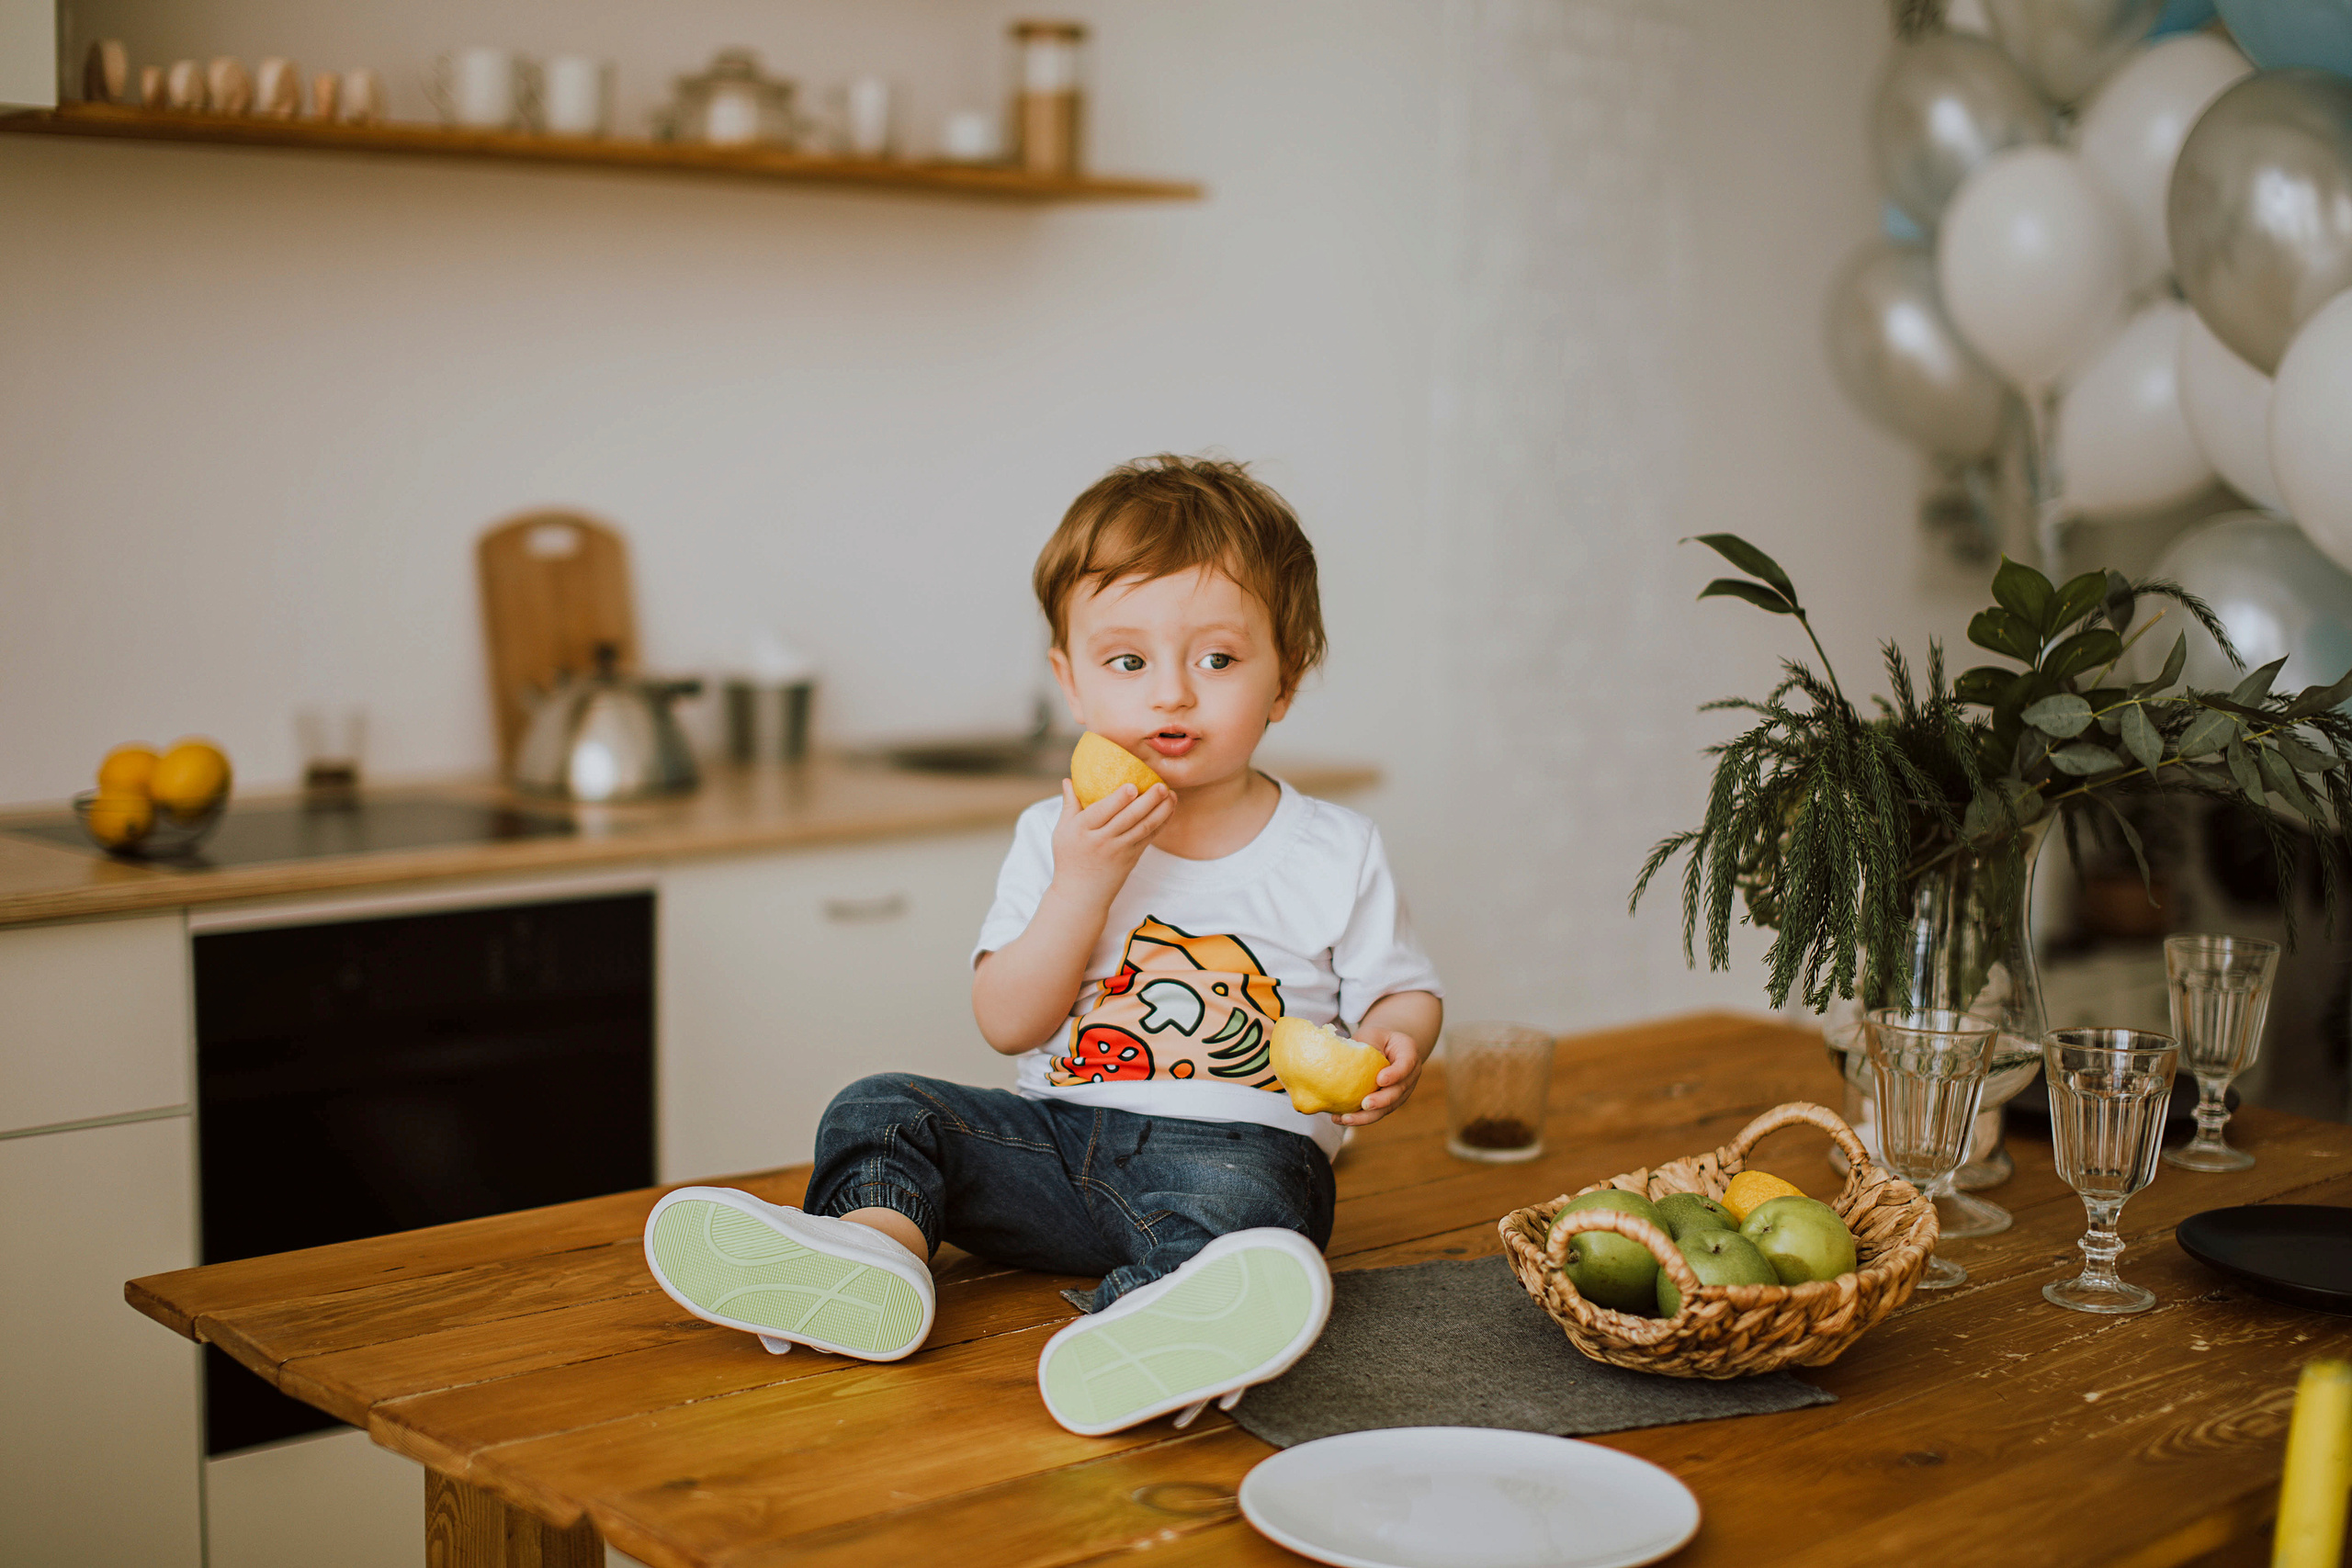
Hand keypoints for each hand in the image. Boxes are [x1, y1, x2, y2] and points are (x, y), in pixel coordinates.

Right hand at [1049, 777, 1174, 900]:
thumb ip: (1069, 805)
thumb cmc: (1069, 859)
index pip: (1102, 811)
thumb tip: (1068, 779)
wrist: (1080, 896)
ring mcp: (1119, 851)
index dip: (1119, 799)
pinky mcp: (1132, 858)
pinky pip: (1148, 838)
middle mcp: (1102, 841)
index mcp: (1082, 830)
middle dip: (1147, 801)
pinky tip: (1169, 809)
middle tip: (1161, 785)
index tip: (1133, 786)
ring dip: (1160, 811)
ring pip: (1143, 828)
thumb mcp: (1062, 832)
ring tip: (1171, 795)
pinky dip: (1161, 823)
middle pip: (1128, 818)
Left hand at [1334, 1027, 1423, 1125]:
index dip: (1395, 1074)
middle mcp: (1409, 1076)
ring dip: (1366, 1116)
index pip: (1406, 1064)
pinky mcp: (1388, 1104)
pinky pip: (1375, 1113)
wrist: (1385, 1048)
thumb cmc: (1376, 1038)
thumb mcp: (1372, 1034)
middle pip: (1398, 1092)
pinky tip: (1339, 1119)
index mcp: (1409, 1053)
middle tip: (1365, 1104)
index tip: (1380, 1079)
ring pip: (1386, 1108)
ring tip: (1345, 1118)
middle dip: (1382, 1101)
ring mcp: (1400, 1093)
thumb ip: (1364, 1045)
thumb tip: (1340, 1057)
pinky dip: (1358, 1117)